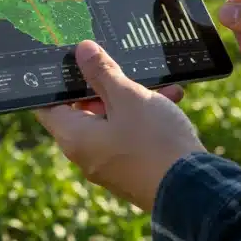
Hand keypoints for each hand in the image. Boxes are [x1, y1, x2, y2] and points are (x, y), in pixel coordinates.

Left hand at [34, 40, 205, 212]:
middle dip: (106, 84)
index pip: (47, 105)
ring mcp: (111, 163)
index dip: (55, 82)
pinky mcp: (133, 168)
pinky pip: (132, 134)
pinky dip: (146, 116)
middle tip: (118, 63)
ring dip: (133, 97)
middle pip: (84, 109)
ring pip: (114, 119)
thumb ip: (102, 72)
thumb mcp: (128, 97)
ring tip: (157, 81)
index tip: (67, 61)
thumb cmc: (153, 142)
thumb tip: (81, 50)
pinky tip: (172, 97)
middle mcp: (87, 153)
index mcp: (74, 137)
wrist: (192, 189)